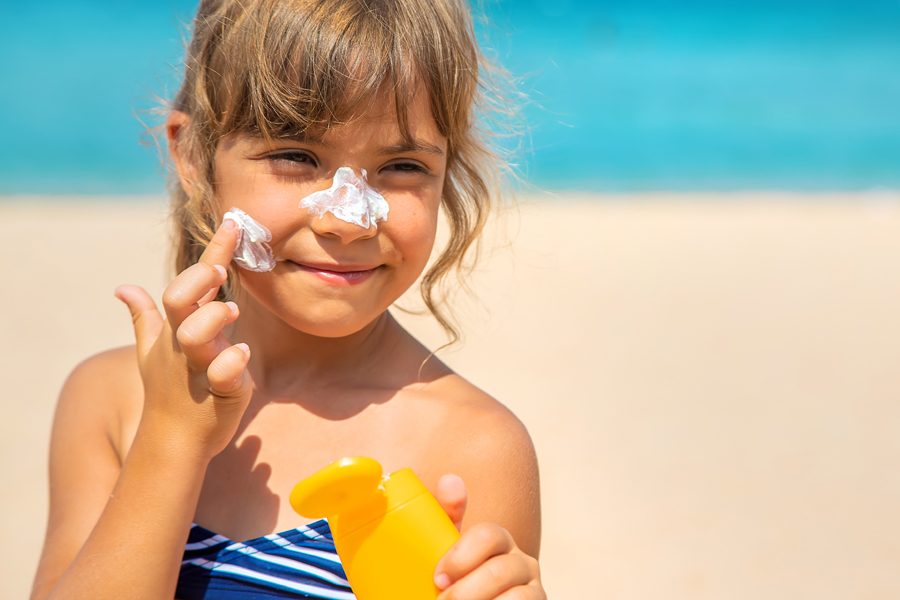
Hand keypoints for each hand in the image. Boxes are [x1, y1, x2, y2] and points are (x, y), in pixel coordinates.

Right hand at [114, 219, 251, 458]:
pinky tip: (243, 355)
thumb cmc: (168, 390)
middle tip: (218, 271)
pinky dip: (233, 363)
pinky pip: (224, 374)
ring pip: (198, 338)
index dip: (213, 251)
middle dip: (197, 285)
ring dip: (214, 320)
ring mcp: (199, 367)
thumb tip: (123, 288)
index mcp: (177, 328)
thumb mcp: (152, 351)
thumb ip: (144, 317)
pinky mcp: (220, 392)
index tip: (234, 222)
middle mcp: (185, 344)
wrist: (173, 440)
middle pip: (180, 305)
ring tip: (232, 313)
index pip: (191, 283)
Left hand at [433, 475, 545, 599]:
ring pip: (515, 596)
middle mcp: (520, 561)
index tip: (438, 577)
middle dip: (465, 591)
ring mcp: (532, 586)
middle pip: (499, 571)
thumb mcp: (444, 554)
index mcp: (496, 541)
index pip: (488, 536)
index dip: (460, 558)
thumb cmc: (453, 584)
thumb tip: (450, 480)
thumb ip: (445, 519)